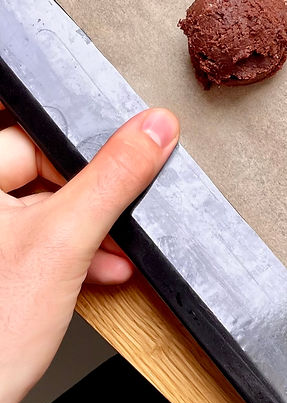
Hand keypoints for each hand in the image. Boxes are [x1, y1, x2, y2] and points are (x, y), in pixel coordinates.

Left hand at [0, 106, 178, 402]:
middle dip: (92, 204)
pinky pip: (38, 245)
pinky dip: (70, 257)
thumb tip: (154, 129)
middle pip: (47, 176)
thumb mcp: (67, 240)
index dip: (88, 159)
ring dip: (88, 234)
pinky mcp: (0, 273)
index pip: (40, 138)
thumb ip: (114, 178)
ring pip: (46, 213)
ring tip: (111, 255)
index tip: (122, 173)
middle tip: (111, 225)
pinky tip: (98, 273)